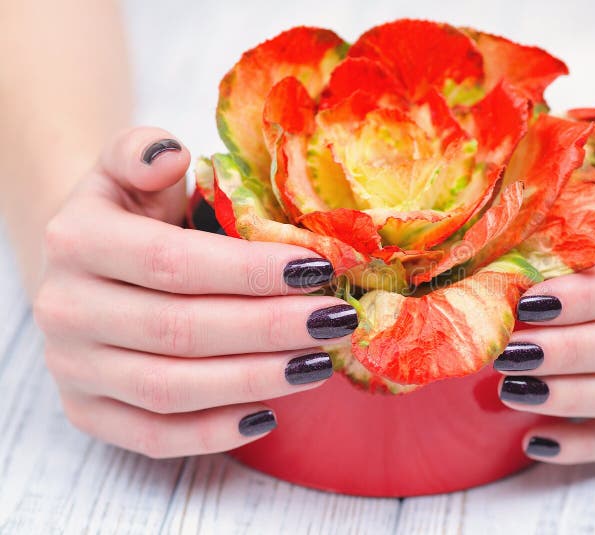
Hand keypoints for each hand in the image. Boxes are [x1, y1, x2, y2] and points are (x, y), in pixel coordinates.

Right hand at [34, 127, 357, 457]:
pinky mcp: (87, 412)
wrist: (86, 267)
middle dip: (269, 328)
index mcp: (78, 240)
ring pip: (171, 389)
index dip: (249, 271)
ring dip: (255, 381)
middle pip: (180, 329)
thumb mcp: (130, 170)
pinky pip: (153, 437)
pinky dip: (214, 433)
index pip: (173, 262)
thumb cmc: (132, 216)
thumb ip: (143, 151)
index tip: (318, 270)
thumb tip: (171, 156)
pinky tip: (269, 414)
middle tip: (335, 321)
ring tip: (318, 364)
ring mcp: (72, 368)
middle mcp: (65, 308)